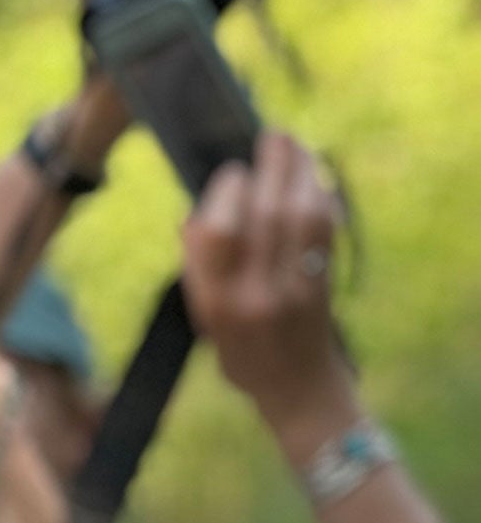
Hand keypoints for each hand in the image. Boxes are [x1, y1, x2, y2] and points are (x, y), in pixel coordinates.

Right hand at [183, 131, 354, 455]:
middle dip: (269, 170)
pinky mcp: (325, 282)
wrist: (295, 386)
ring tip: (292, 144)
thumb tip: (198, 212)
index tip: (230, 174)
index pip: (218, 235)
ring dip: (299, 173)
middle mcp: (255, 294)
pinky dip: (319, 196)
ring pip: (300, 216)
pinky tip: (313, 178)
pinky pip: (324, 228)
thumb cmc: (239, 351)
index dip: (226, 195)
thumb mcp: (203, 316)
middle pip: (265, 216)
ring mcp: (295, 288)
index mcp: (216, 303)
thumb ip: (201, 266)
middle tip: (270, 136)